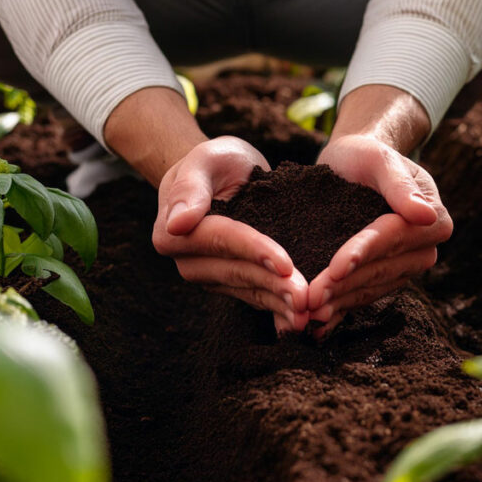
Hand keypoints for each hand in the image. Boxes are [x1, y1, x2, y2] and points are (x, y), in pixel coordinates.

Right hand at [152, 136, 308, 333]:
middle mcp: (188, 262)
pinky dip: (278, 311)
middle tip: (306, 298)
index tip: (286, 264)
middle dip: (274, 286)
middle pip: (238, 272)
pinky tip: (298, 323)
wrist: (226, 174)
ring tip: (308, 314)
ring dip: (279, 303)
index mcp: (173, 233)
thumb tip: (178, 223)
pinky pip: (256, 298)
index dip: (254, 252)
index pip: (221, 241)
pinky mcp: (231, 284)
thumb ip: (190, 187)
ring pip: (249, 290)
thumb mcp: (205, 159)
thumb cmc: (216, 161)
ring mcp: (210, 276)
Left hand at [307, 135, 452, 338]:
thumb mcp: (379, 158)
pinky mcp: (384, 278)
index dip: (363, 253)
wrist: (352, 165)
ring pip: (369, 288)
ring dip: (339, 302)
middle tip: (311, 298)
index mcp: (433, 220)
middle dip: (344, 285)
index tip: (336, 267)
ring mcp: (404, 267)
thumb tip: (426, 213)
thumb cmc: (365, 155)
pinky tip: (318, 327)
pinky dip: (340, 311)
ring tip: (309, 313)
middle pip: (379, 269)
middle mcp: (424, 249)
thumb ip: (399, 184)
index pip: (392, 239)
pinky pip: (362, 296)